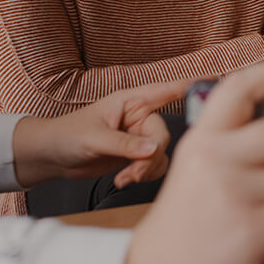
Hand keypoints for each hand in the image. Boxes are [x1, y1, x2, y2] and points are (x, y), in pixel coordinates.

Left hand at [11, 79, 189, 188]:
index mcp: (131, 101)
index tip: (211, 83)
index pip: (164, 90)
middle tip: (133, 173)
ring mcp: (139, 137)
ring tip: (125, 178)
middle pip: (163, 136)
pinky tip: (123, 180)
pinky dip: (142, 176)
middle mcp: (139, 117)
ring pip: (160, 154)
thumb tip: (153, 150)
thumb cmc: (67, 136)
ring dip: (146, 170)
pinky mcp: (136, 155)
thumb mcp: (94, 139)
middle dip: (150, 157)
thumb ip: (125, 144)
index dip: (188, 87)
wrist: (52, 156)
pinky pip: (153, 166)